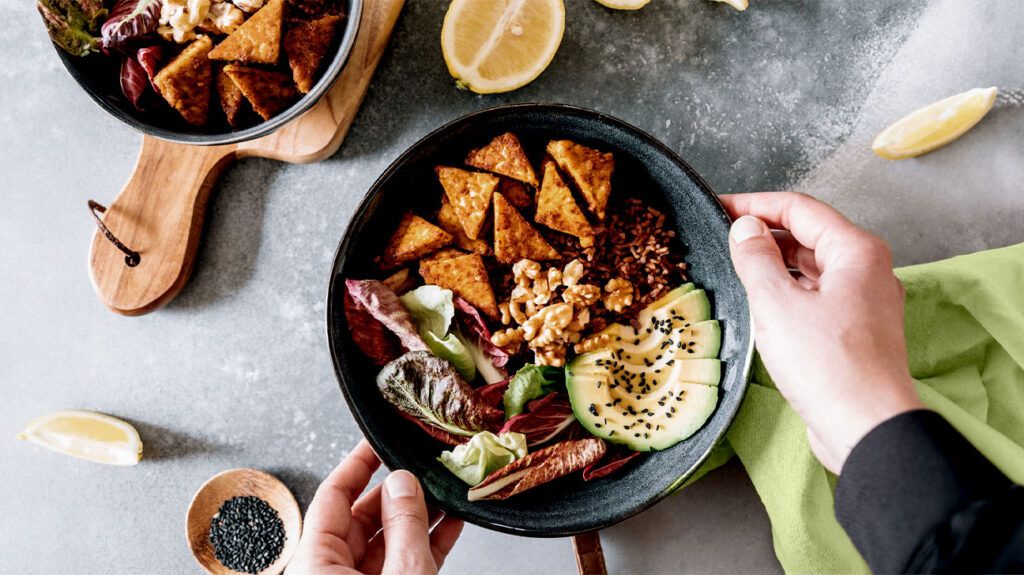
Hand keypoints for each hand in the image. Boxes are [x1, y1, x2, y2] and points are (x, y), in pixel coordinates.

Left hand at [287, 440, 462, 574]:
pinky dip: (427, 544)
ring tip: (446, 492)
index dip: (357, 464)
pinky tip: (450, 524)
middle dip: (399, 492)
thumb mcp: (401, 574)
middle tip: (426, 469)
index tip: (377, 442)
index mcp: (316, 563)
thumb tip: (404, 483)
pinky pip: (403, 563)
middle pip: (362, 517)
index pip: (332, 497)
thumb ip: (403, 527)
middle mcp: (332, 572)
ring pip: (388, 541)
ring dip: (420, 516)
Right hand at [720, 192, 923, 472]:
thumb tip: (745, 229)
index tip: (720, 207)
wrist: (865, 428)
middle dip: (765, 235)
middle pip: (809, 236)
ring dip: (775, 265)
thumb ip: (756, 258)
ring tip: (736, 270)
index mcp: (857, 252)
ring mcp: (865, 303)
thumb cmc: (829, 366)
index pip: (799, 208)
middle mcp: (868, 271)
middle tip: (723, 239)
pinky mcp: (856, 332)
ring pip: (812, 268)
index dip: (754, 204)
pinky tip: (762, 305)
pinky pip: (817, 297)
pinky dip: (788, 293)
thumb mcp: (777, 303)